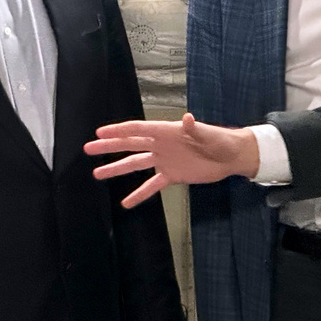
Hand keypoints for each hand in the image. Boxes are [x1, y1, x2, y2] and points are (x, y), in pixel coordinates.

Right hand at [84, 113, 259, 207]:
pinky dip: (140, 194)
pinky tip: (126, 203)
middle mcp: (162, 145)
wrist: (231, 157)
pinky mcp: (172, 175)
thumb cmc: (220, 141)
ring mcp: (165, 160)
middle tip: (89, 149)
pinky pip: (152, 185)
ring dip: (117, 169)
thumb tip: (187, 118)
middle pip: (131, 145)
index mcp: (167, 132)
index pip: (138, 130)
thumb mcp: (208, 135)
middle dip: (109, 147)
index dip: (119, 130)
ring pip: (136, 164)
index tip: (99, 132)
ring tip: (98, 174)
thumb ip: (195, 129)